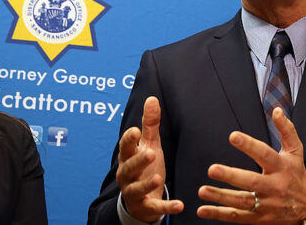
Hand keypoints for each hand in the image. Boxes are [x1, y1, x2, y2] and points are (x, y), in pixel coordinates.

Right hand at [116, 96, 183, 221]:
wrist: (140, 200)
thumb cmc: (144, 166)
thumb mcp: (149, 144)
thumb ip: (150, 123)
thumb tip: (152, 98)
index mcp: (127, 158)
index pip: (125, 147)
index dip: (129, 140)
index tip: (136, 131)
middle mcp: (127, 175)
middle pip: (129, 167)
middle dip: (138, 160)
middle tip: (151, 152)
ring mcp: (134, 192)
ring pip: (137, 188)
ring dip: (147, 183)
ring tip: (159, 178)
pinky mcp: (146, 206)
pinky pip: (155, 207)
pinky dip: (166, 207)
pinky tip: (179, 204)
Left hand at [197, 108, 305, 223]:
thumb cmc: (297, 174)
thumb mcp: (296, 151)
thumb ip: (286, 130)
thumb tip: (277, 111)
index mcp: (281, 167)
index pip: (264, 154)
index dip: (249, 145)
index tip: (233, 136)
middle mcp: (274, 186)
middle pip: (251, 181)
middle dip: (231, 176)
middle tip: (212, 169)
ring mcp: (266, 204)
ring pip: (242, 201)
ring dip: (221, 197)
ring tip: (203, 190)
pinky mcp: (259, 218)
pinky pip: (237, 216)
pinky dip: (219, 214)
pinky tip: (203, 209)